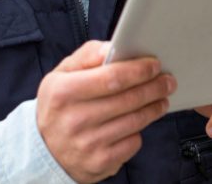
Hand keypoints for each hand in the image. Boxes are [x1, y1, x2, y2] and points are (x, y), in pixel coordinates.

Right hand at [36, 41, 174, 183]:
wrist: (44, 150)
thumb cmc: (58, 105)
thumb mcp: (61, 74)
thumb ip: (87, 55)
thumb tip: (113, 48)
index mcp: (63, 92)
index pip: (111, 78)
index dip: (138, 71)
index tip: (154, 65)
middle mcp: (75, 120)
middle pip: (128, 100)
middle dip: (153, 87)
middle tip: (167, 81)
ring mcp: (88, 144)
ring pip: (135, 121)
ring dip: (154, 108)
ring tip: (161, 98)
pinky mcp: (100, 162)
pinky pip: (132, 142)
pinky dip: (139, 130)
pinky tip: (139, 121)